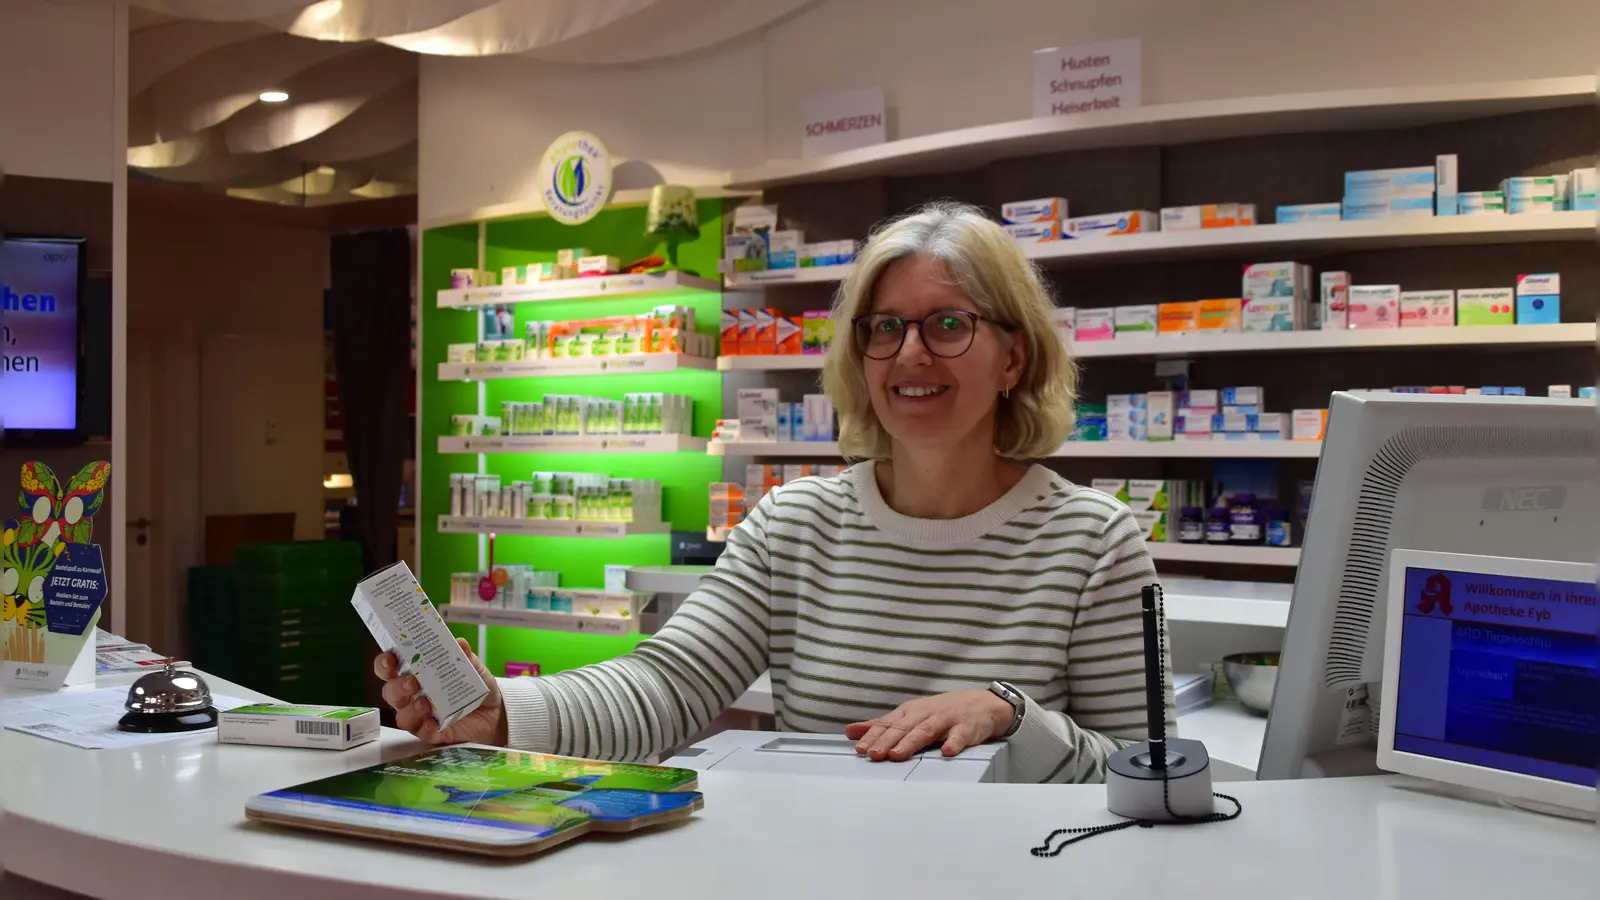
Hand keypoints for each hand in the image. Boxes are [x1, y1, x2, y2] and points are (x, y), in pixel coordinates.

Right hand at [375, 638, 508, 745]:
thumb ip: (465, 656)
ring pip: (402, 716)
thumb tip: (460, 643)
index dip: (384, 663)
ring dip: (410, 709)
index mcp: (416, 675)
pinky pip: (422, 734)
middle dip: (397, 687)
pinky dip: (425, 729)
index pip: (389, 669)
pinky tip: (433, 723)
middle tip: (412, 681)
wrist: (495, 711)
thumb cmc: (475, 686)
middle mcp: (413, 696)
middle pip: (390, 692)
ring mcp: (421, 716)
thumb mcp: (473, 667)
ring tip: (425, 703)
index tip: (390, 657)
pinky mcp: (434, 733)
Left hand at [845, 689, 1013, 761]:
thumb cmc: (944, 712)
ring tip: (898, 755)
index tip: (860, 748)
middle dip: (887, 741)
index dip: (874, 736)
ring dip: (911, 742)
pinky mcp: (968, 727)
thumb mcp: (911, 715)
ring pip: (927, 731)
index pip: (888, 723)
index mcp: (911, 712)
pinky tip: (947, 752)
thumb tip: (851, 731)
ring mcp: (947, 719)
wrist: (984, 703)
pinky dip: (954, 743)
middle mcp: (926, 713)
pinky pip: (961, 736)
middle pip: (904, 727)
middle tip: (873, 754)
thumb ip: (883, 725)